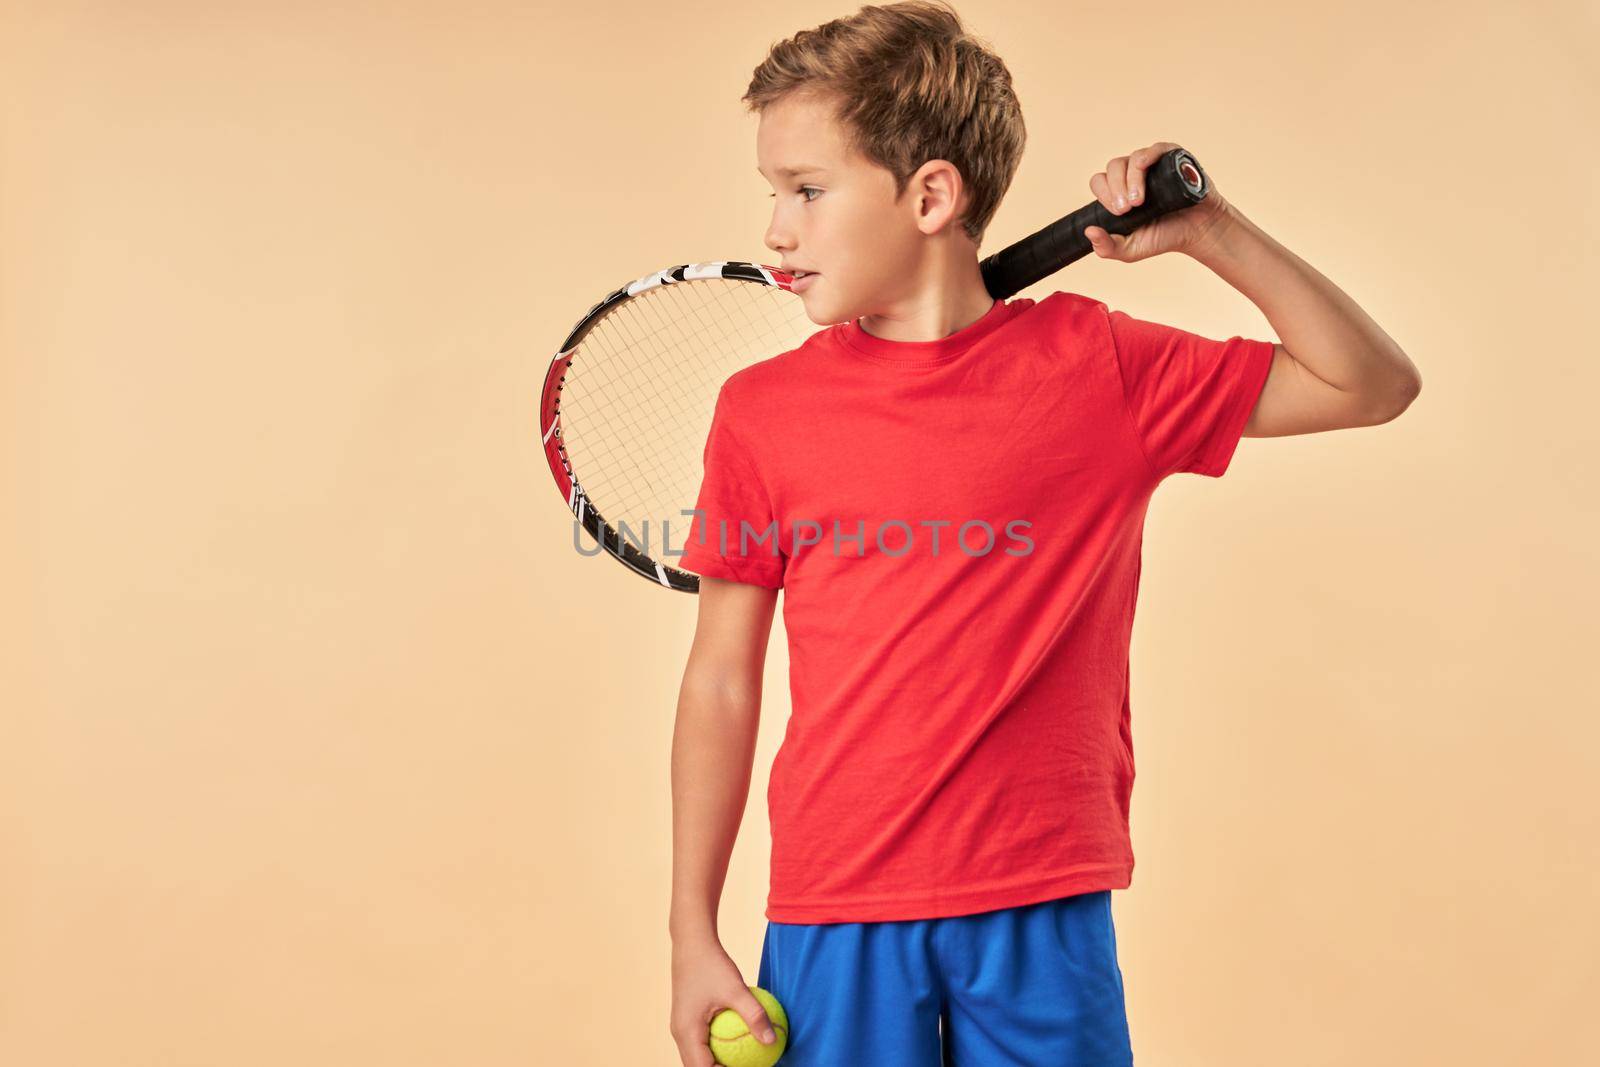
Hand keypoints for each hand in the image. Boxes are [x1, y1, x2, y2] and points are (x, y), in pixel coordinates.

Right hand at [670, 938, 777, 1065]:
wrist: (692, 943)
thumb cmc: (712, 964)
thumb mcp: (736, 989)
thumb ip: (754, 1015)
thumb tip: (772, 1039)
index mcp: (687, 1032)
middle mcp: (679, 1034)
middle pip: (697, 1066)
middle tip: (747, 1064)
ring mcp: (681, 1028)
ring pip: (697, 1057)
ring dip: (716, 1063)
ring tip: (743, 1061)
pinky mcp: (687, 1020)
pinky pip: (699, 1044)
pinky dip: (715, 1050)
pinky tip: (737, 1043)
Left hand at [1084, 141, 1233, 261]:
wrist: (1198, 232)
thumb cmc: (1164, 237)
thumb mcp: (1130, 250)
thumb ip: (1107, 247)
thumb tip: (1088, 231)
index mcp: (1119, 190)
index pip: (1100, 181)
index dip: (1104, 194)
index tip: (1119, 212)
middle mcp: (1133, 173)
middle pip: (1113, 167)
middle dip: (1115, 188)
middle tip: (1127, 209)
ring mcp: (1153, 163)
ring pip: (1131, 159)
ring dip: (1131, 178)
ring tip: (1139, 201)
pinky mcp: (1172, 157)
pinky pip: (1156, 148)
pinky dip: (1147, 155)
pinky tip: (1144, 166)